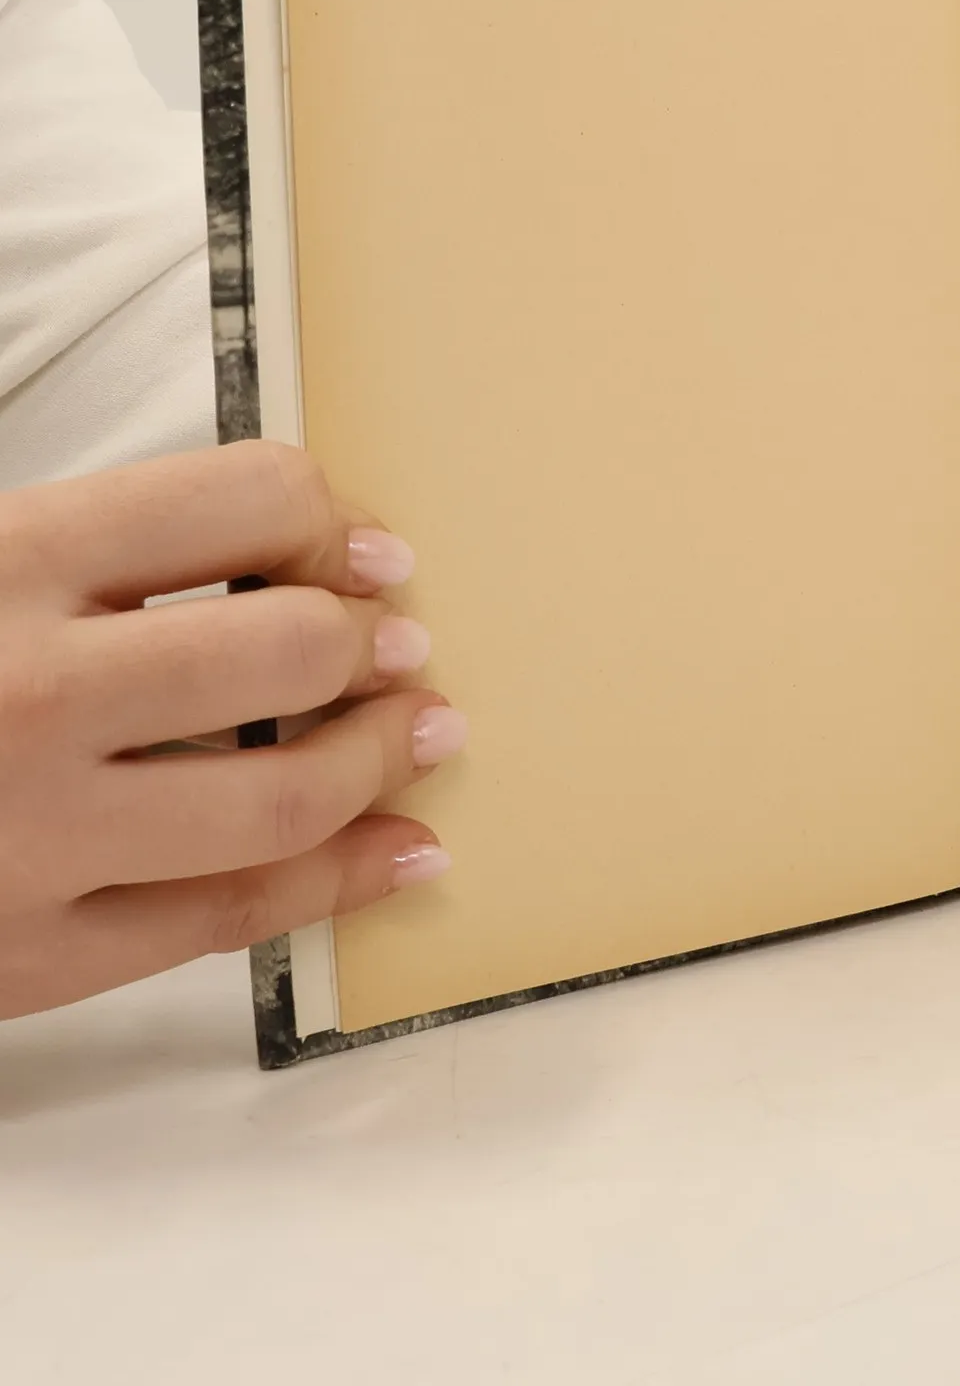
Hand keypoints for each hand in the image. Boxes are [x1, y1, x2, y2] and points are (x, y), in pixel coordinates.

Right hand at [0, 440, 460, 1019]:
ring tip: (424, 732)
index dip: (327, 519)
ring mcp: (31, 835)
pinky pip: (230, 920)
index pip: (243, 499)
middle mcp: (24, 693)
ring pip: (281, 797)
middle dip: (374, 645)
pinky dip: (343, 883)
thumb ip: (94, 549)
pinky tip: (403, 852)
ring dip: (382, 759)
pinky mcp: (27, 954)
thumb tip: (296, 546)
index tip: (367, 549)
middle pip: (290, 651)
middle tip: (401, 647)